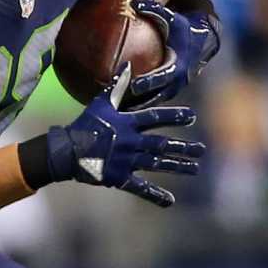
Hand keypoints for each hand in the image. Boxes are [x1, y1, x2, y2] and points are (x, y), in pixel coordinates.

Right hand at [42, 82, 204, 207]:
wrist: (65, 151)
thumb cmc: (84, 125)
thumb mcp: (100, 103)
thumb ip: (117, 87)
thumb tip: (128, 66)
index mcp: (127, 124)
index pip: (155, 118)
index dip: (174, 116)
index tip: (192, 117)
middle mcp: (130, 142)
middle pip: (162, 145)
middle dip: (183, 147)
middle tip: (201, 149)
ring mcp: (125, 161)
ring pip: (156, 164)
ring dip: (177, 166)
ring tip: (194, 168)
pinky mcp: (118, 177)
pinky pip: (139, 187)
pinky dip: (154, 195)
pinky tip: (170, 201)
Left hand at [123, 0, 219, 107]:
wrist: (203, 37)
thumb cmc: (183, 26)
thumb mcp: (171, 17)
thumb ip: (152, 10)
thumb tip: (132, 2)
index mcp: (179, 64)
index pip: (161, 77)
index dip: (148, 82)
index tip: (133, 86)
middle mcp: (178, 80)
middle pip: (155, 95)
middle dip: (137, 101)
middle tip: (116, 104)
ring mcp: (175, 87)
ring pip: (153, 101)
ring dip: (135, 107)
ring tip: (113, 112)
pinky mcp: (170, 90)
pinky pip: (152, 99)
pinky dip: (138, 104)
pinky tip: (118, 107)